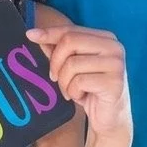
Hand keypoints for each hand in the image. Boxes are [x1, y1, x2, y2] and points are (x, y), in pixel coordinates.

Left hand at [27, 25, 130, 141]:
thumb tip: (35, 34)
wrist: (109, 117)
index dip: (49, 33)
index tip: (30, 35)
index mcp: (105, 38)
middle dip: (55, 62)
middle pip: (70, 42)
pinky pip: (79, 81)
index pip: (71, 30)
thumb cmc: (89, 88)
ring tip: (70, 90)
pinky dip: (73, 91)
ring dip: (64, 81)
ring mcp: (116, 64)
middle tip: (54, 78)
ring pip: (72, 63)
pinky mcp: (114, 82)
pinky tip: (81, 96)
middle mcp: (114, 47)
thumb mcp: (71, 66)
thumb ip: (57, 49)